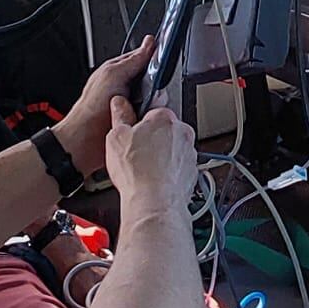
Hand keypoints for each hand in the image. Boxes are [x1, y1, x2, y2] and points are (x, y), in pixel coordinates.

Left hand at [53, 36, 154, 175]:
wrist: (86, 139)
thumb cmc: (91, 107)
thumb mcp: (114, 75)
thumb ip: (133, 60)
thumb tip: (149, 44)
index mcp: (119, 72)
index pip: (144, 59)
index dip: (155, 60)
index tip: (163, 63)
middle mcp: (127, 88)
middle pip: (155, 82)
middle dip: (156, 88)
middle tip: (145, 94)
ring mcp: (132, 106)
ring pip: (157, 100)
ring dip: (154, 105)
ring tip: (141, 109)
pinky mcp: (137, 121)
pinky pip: (153, 116)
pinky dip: (152, 118)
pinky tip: (143, 120)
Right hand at [104, 98, 195, 216]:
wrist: (154, 204)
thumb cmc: (137, 173)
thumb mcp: (116, 137)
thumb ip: (119, 116)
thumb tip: (119, 104)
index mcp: (164, 118)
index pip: (152, 112)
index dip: (138, 124)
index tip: (131, 133)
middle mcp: (182, 133)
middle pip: (164, 130)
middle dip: (151, 139)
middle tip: (135, 153)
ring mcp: (190, 154)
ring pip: (173, 149)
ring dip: (161, 157)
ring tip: (143, 169)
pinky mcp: (192, 173)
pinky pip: (178, 168)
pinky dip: (169, 172)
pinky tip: (153, 180)